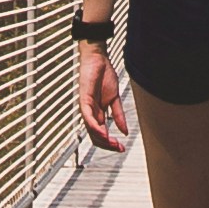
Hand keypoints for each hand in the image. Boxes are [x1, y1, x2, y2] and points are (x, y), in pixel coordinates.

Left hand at [77, 36, 132, 151]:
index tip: (121, 148)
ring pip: (91, 130)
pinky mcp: (84, 100)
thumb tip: (124, 130)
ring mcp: (86, 107)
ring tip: (113, 144)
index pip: (101, 134)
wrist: (98, 59)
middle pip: (95, 136)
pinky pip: (87, 118)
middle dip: (107, 145)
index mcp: (98, 113)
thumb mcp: (115, 98)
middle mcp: (91, 113)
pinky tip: (103, 133)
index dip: (111, 143)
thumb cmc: (104, 75)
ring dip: (102, 139)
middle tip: (119, 148)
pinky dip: (95, 127)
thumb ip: (118, 115)